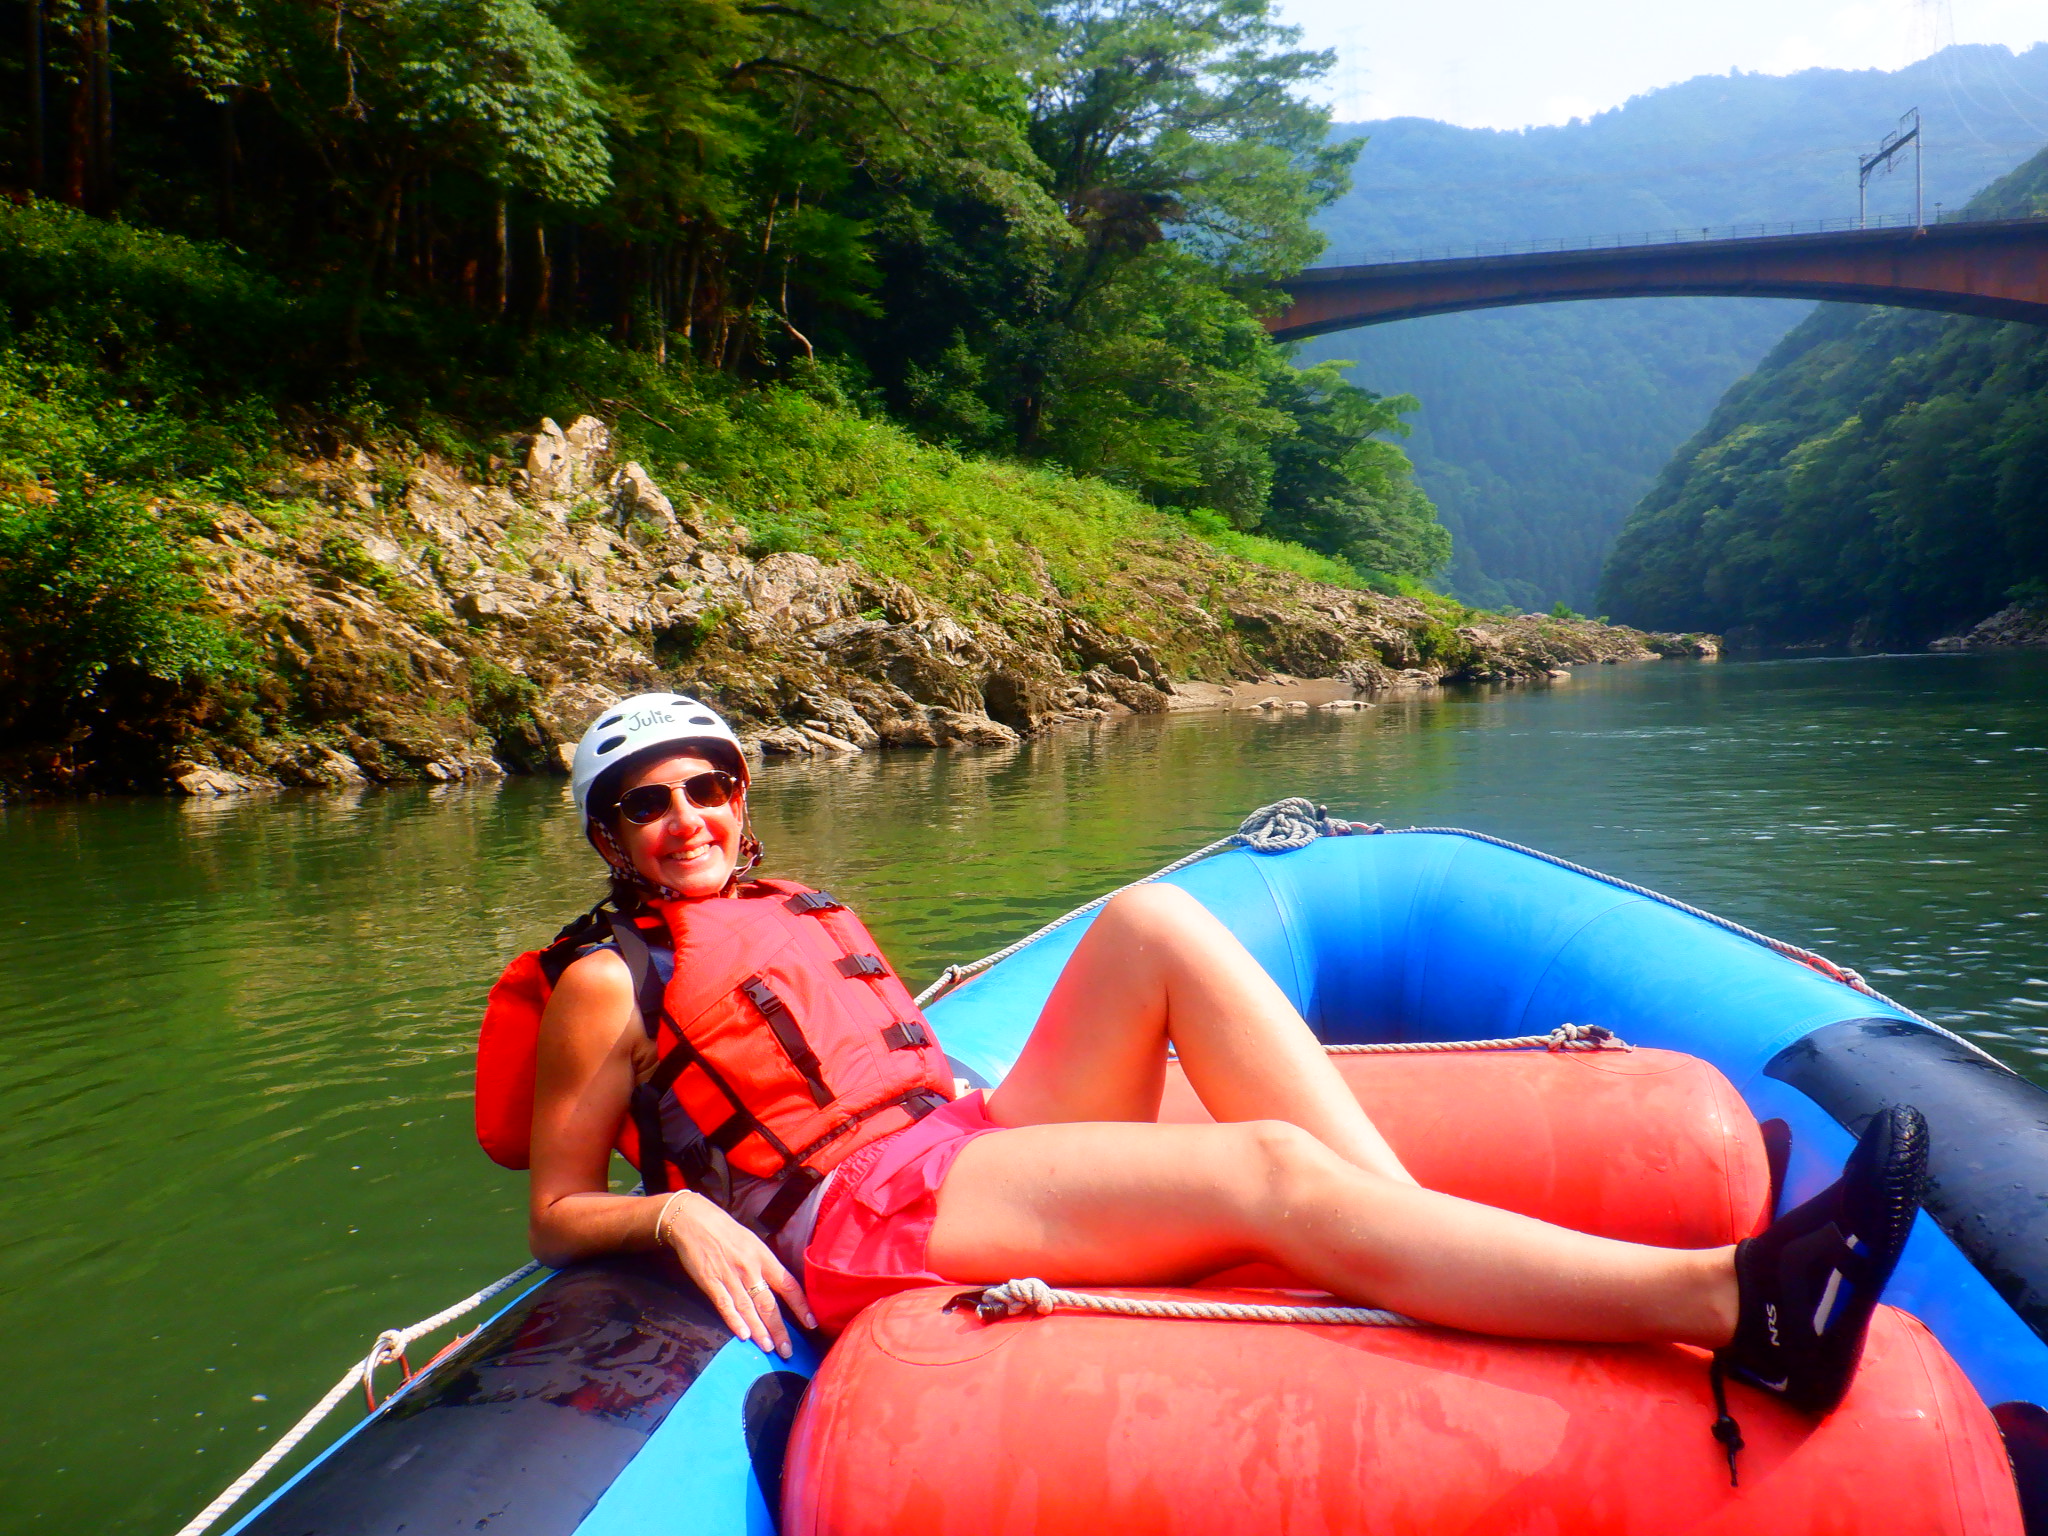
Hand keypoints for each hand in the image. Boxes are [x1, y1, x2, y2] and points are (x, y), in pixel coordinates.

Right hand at [656, 1191, 816, 1356]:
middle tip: (788, 1351)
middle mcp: (750, 1268)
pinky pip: (725, 1305)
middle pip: (769, 1303)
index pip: (788, 1284)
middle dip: (779, 1329)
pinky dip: (734, 1321)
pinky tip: (744, 1335)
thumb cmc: (727, 1232)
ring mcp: (730, 1276)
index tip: (811, 1323)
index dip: (800, 1305)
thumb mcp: (752, 1242)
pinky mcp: (711, 1282)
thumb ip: (764, 1265)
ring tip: (769, 1348)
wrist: (694, 1221)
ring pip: (749, 1308)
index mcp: (764, 1257)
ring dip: (760, 1331)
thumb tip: (779, 1287)